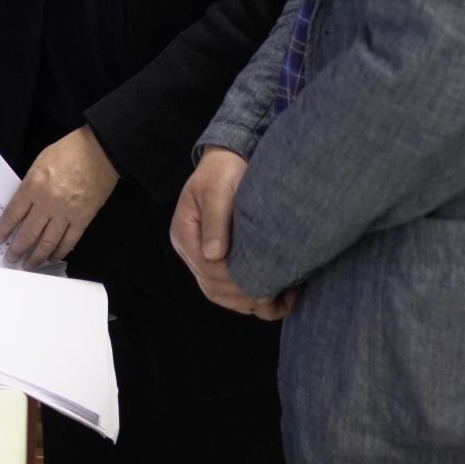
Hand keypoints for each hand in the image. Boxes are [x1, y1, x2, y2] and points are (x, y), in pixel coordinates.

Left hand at [0, 127, 117, 267]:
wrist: (99, 151)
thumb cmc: (68, 152)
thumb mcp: (39, 164)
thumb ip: (29, 186)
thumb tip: (21, 208)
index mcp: (33, 186)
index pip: (13, 215)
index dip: (3, 230)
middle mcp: (48, 202)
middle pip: (28, 233)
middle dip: (17, 250)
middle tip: (11, 259)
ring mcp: (66, 213)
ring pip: (47, 243)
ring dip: (36, 257)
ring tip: (29, 265)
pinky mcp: (83, 218)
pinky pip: (69, 241)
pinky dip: (59, 252)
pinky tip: (52, 258)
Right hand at [170, 148, 296, 320]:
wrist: (229, 161)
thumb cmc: (222, 172)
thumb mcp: (216, 189)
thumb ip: (215, 219)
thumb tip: (214, 254)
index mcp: (185, 234)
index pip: (206, 269)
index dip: (233, 279)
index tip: (263, 279)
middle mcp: (192, 251)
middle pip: (212, 288)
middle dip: (243, 296)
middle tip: (275, 295)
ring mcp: (205, 257)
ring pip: (222, 294)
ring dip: (249, 302)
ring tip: (279, 301)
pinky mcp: (222, 260)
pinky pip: (232, 290)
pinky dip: (252, 298)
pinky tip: (277, 297)